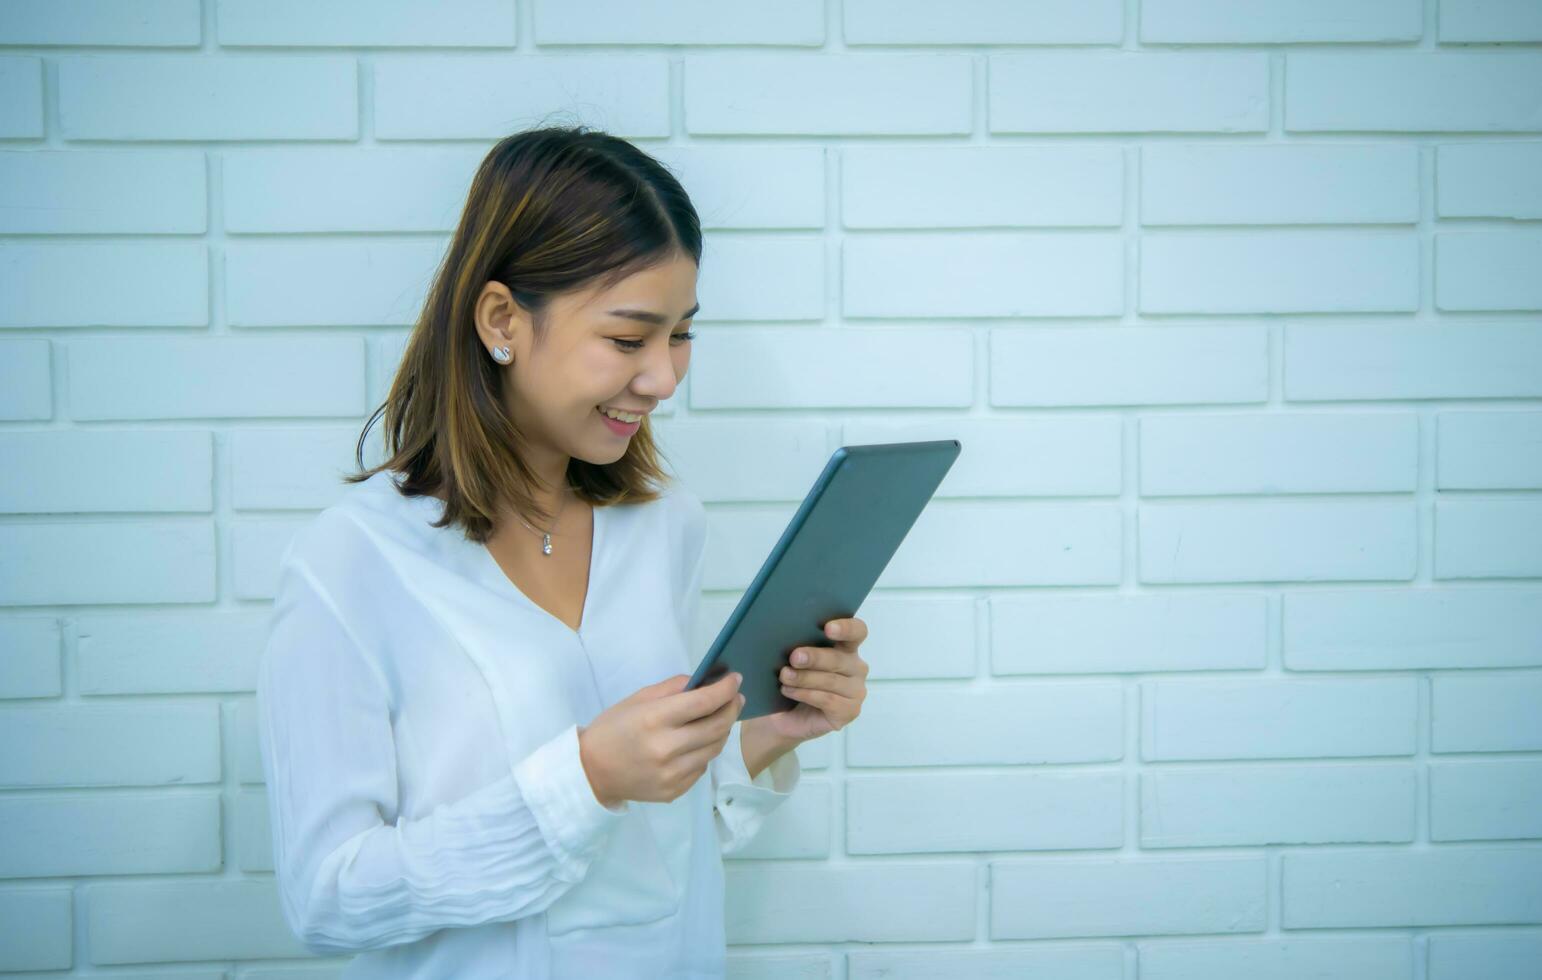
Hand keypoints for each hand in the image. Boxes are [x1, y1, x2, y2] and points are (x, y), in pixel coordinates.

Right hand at [579, 671, 744, 805]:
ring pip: (714, 748)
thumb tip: (706, 681)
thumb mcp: (637, 699)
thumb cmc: (613, 729)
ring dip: (722, 730)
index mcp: (654, 720)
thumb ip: (673, 688)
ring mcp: (672, 773)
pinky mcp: (675, 791)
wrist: (591, 772)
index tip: (736, 679)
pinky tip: (698, 742)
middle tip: (736, 698)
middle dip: (732, 708)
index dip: (725, 689)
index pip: (703, 701)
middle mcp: (666, 748)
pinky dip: (705, 751)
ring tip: (720, 718)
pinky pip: (702, 767)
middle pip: (716, 726)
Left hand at [752, 616, 868, 743]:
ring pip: (831, 680)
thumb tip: (784, 634)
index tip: (828, 628)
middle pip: (839, 658)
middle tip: (794, 657)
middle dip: (815, 657)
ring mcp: (856, 690)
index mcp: (846, 647)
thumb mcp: (793, 661)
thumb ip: (797, 647)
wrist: (783, 717)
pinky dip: (806, 694)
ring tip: (784, 676)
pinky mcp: (850, 711)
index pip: (857, 631)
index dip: (846, 628)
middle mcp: (855, 667)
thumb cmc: (791, 682)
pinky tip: (789, 691)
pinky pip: (828, 700)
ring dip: (804, 678)